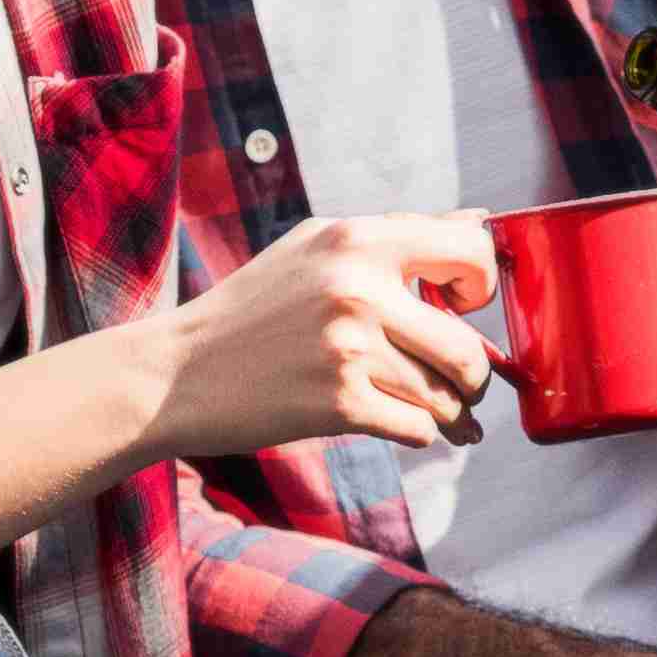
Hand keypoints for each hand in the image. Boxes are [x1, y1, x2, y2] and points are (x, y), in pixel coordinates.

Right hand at [156, 211, 501, 457]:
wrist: (175, 374)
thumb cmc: (251, 310)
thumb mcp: (315, 248)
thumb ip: (396, 236)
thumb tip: (481, 223)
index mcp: (357, 239)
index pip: (473, 251)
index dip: (481, 287)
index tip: (458, 307)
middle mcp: (359, 288)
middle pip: (468, 347)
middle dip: (473, 377)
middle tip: (459, 384)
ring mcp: (350, 348)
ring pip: (447, 396)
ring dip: (447, 412)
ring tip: (429, 409)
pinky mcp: (340, 404)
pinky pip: (419, 429)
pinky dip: (416, 432)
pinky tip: (392, 421)